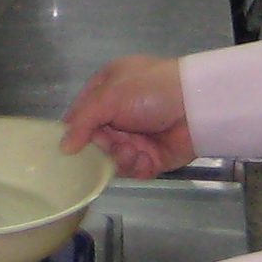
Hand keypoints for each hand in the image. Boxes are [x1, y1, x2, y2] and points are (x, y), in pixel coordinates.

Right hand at [60, 53, 195, 180]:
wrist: (197, 105)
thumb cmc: (150, 90)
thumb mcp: (109, 96)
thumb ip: (82, 121)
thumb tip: (64, 147)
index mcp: (108, 91)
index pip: (80, 117)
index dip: (75, 133)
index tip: (71, 147)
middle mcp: (120, 115)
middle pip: (95, 143)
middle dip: (102, 148)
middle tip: (113, 144)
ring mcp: (137, 137)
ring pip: (113, 160)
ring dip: (121, 159)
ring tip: (134, 151)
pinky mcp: (153, 157)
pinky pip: (135, 170)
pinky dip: (139, 167)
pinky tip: (147, 158)